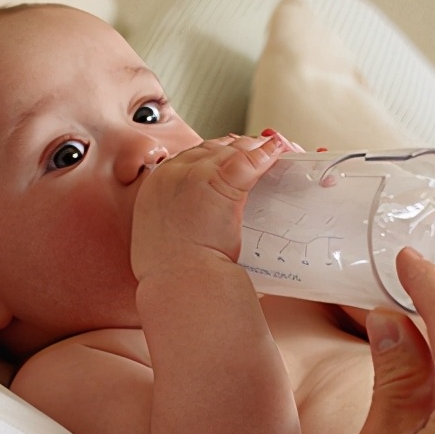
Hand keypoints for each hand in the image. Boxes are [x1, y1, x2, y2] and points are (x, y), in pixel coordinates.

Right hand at [130, 132, 287, 281]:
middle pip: (210, 149)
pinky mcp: (220, 182)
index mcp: (155, 186)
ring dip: (254, 150)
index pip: (189, 158)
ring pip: (230, 150)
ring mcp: (195, 175)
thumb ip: (177, 221)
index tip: (229, 163)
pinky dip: (266, 154)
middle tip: (257, 157)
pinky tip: (279, 152)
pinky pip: (249, 160)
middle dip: (235, 150)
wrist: (180, 283)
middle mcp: (172, 174)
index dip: (213, 157)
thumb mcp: (162, 240)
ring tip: (274, 154)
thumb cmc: (175, 273)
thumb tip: (194, 222)